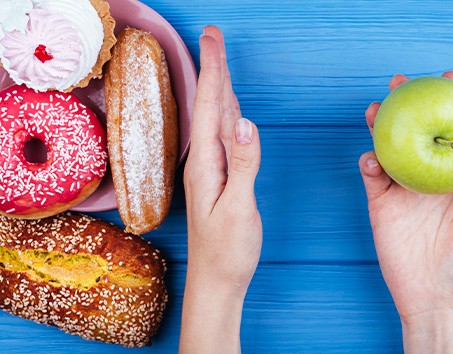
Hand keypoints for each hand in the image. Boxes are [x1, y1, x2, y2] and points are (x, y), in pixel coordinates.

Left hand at [180, 26, 261, 353]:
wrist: (215, 282)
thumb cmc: (228, 251)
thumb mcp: (239, 207)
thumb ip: (243, 164)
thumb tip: (245, 121)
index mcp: (207, 164)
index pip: (212, 107)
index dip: (215, 70)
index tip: (213, 38)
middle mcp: (204, 162)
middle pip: (211, 106)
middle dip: (214, 69)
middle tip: (214, 37)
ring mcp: (210, 171)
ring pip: (216, 119)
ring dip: (219, 87)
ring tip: (220, 63)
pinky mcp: (219, 180)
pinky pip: (222, 136)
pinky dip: (226, 113)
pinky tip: (229, 111)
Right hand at [359, 72, 452, 352]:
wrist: (437, 297)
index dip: (452, 104)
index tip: (451, 79)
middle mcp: (428, 176)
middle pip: (416, 131)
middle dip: (408, 104)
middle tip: (403, 81)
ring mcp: (403, 189)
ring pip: (389, 147)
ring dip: (380, 125)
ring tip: (377, 108)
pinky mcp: (381, 204)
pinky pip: (373, 176)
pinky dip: (369, 161)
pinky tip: (372, 156)